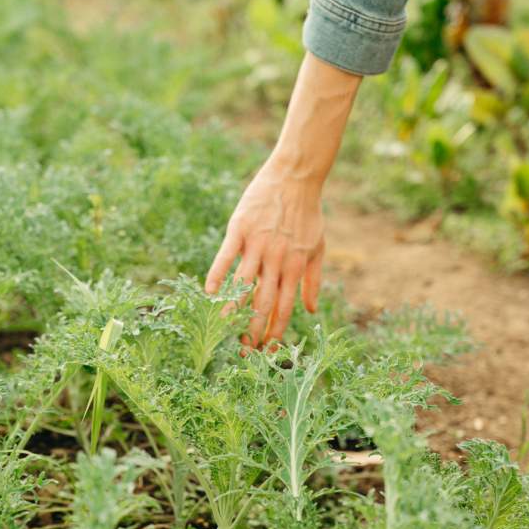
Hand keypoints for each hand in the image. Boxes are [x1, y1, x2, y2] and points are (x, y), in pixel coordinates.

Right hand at [205, 52, 360, 345]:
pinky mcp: (241, 228)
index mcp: (295, 267)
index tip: (266, 350)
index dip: (275, 331)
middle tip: (242, 351)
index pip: (284, 308)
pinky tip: (209, 292)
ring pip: (243, 283)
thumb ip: (313, 281)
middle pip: (262, 302)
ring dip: (232, 308)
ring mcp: (257, 244)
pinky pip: (226, 256)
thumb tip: (311, 311)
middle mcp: (276, 260)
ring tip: (222, 328)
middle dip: (252, 330)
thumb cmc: (308, 214)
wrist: (296, 177)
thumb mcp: (318, 248)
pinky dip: (218, 274)